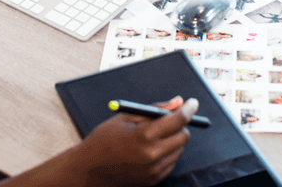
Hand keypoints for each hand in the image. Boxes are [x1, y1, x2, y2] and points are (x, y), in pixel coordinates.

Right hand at [72, 96, 195, 185]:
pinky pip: (171, 163)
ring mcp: (154, 170)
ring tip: (152, 137)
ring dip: (173, 140)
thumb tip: (176, 101)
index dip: (188, 109)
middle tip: (170, 120)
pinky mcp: (154, 180)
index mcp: (144, 136)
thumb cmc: (104, 140)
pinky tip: (150, 150)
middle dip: (180, 126)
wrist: (89, 169)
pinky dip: (167, 153)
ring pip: (179, 150)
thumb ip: (155, 109)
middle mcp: (152, 155)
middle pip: (184, 136)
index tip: (192, 103)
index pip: (178, 120)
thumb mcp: (126, 117)